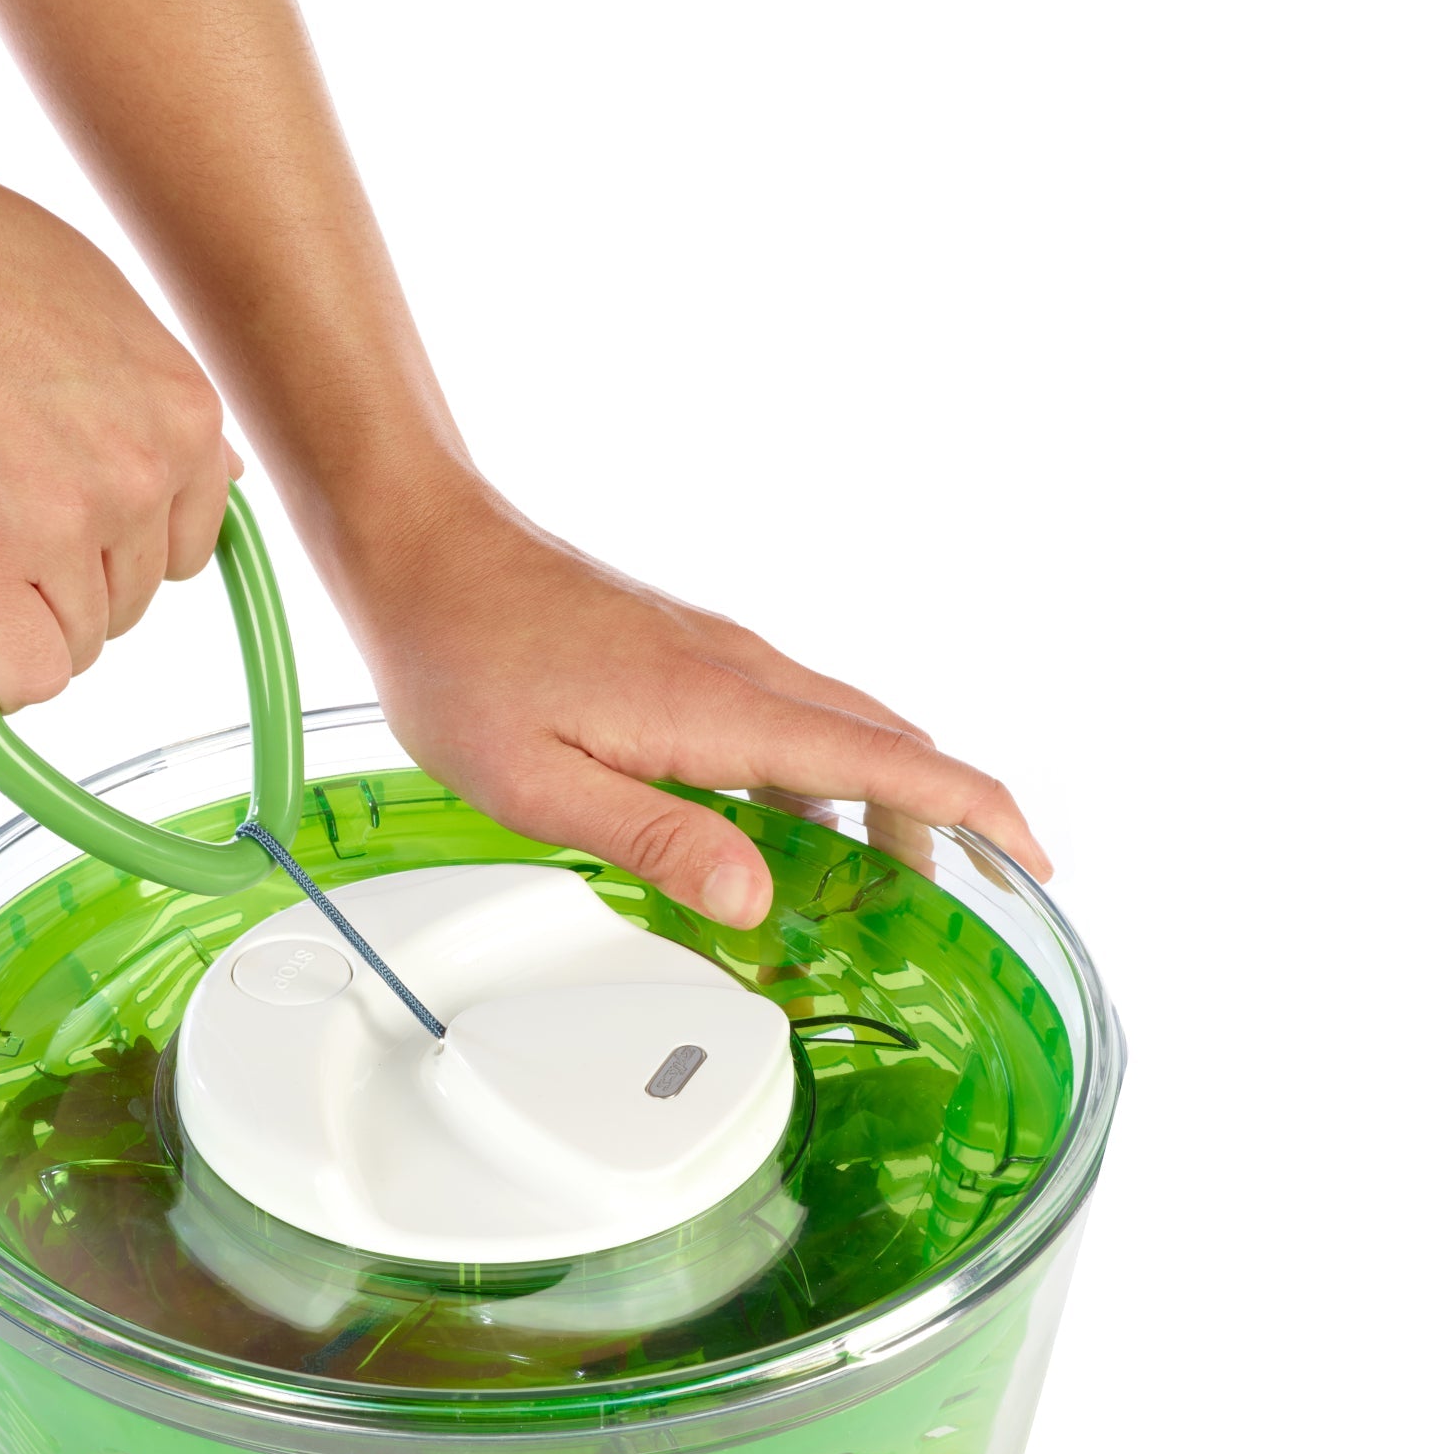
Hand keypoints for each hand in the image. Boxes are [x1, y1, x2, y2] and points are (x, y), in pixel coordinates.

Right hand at [0, 148, 237, 709]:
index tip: (58, 530)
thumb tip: (218, 476)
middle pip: (127, 603)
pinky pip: (22, 679)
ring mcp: (66, 526)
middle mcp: (142, 474)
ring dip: (11, 618)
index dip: (115, 552)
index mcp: (182, 412)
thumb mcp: (95, 303)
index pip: (186, 546)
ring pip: (72, 645)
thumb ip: (151, 403)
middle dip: (58, 586)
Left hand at [327, 471, 1051, 927]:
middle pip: (887, 744)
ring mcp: (720, 654)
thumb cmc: (464, 661)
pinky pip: (789, 716)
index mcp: (718, 709)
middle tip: (954, 902)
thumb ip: (655, 842)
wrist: (424, 551)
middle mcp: (740, 671)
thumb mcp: (537, 787)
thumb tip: (759, 898)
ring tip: (874, 884)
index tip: (1030, 860)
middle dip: (941, 822)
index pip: (887, 762)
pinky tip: (779, 829)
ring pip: (841, 728)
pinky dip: (819, 775)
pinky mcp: (691, 653)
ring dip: (880, 800)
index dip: (975, 813)